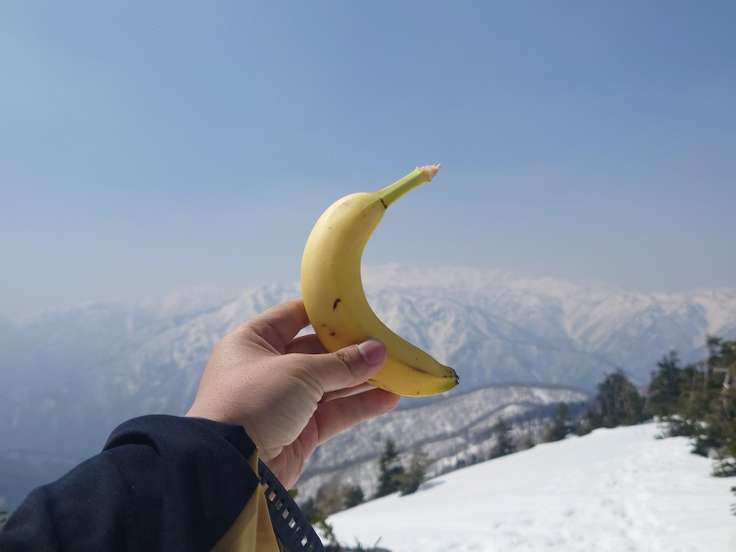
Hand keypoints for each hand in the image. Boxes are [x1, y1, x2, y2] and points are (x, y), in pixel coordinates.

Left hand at [186, 299, 399, 487]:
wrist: (230, 467)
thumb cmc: (254, 401)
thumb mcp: (300, 372)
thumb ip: (343, 363)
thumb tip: (379, 350)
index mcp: (253, 341)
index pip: (293, 316)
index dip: (325, 312)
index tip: (357, 309)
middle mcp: (266, 368)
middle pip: (316, 352)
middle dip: (351, 350)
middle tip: (385, 346)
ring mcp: (282, 402)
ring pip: (329, 384)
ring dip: (361, 379)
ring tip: (396, 372)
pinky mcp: (297, 432)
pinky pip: (334, 413)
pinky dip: (360, 406)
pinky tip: (389, 398)